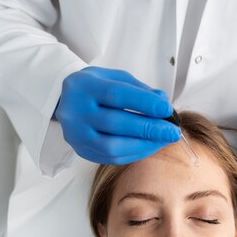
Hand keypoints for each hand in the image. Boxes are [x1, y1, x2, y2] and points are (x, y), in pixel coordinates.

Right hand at [54, 66, 179, 163]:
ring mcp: (76, 134)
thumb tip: (163, 103)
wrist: (64, 101)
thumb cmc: (95, 88)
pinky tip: (150, 146)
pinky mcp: (81, 150)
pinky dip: (135, 153)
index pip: (117, 95)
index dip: (144, 103)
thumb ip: (139, 90)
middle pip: (116, 123)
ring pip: (112, 146)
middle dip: (149, 128)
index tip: (167, 109)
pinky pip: (111, 158)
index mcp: (84, 86)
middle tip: (173, 131)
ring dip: (143, 145)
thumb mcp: (115, 78)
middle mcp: (76, 111)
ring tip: (164, 140)